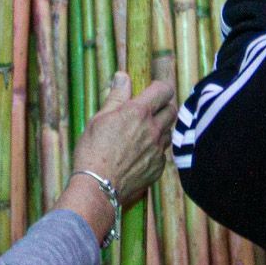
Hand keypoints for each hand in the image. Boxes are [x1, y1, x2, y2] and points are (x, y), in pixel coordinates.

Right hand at [60, 74, 176, 241]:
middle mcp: (153, 129)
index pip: (164, 90)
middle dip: (163, 107)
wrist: (98, 187)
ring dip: (160, 128)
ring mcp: (158, 150)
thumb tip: (122, 76)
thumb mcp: (99, 118)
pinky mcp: (158, 168)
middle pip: (172, 110)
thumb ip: (116, 96)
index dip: (160, 88)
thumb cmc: (93, 151)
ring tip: (141, 134)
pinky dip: (155, 150)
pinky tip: (139, 154)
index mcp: (138, 112)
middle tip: (148, 111)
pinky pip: (163, 153)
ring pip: (168, 131)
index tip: (153, 91)